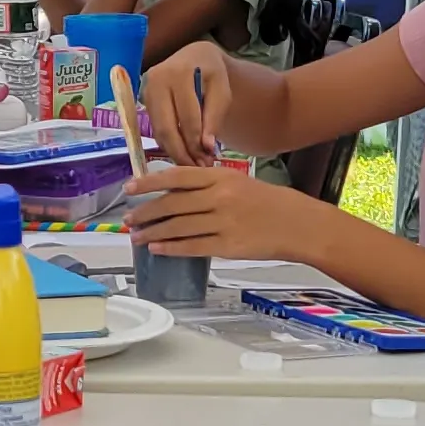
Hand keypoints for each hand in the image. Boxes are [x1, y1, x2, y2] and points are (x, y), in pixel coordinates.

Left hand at [126, 160, 323, 261]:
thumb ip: (206, 184)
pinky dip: (171, 248)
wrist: (296, 223)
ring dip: (153, 233)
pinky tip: (157, 249)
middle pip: (172, 204)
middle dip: (145, 212)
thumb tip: (171, 192)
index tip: (129, 188)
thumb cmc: (265, 201)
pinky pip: (192, 246)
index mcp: (220, 176)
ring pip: (178, 227)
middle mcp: (219, 197)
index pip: (177, 176)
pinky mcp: (227, 246)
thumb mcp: (236, 181)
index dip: (149, 182)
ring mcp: (223, 222)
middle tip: (128, 219)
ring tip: (137, 238)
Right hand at [140, 40, 245, 158]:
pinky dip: (169, 145)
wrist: (194, 57)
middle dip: (183, 153)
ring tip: (193, 165)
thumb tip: (206, 148)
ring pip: (159, 132)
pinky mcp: (143, 101)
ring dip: (175, 152)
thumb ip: (215, 118)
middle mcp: (155, 80)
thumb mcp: (222, 91)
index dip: (197, 141)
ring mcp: (146, 91)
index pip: (187, 116)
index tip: (209, 160)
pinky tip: (183, 154)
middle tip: (198, 169)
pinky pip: (156, 130)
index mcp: (178, 73)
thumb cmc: (211, 73)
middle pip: (167, 127)